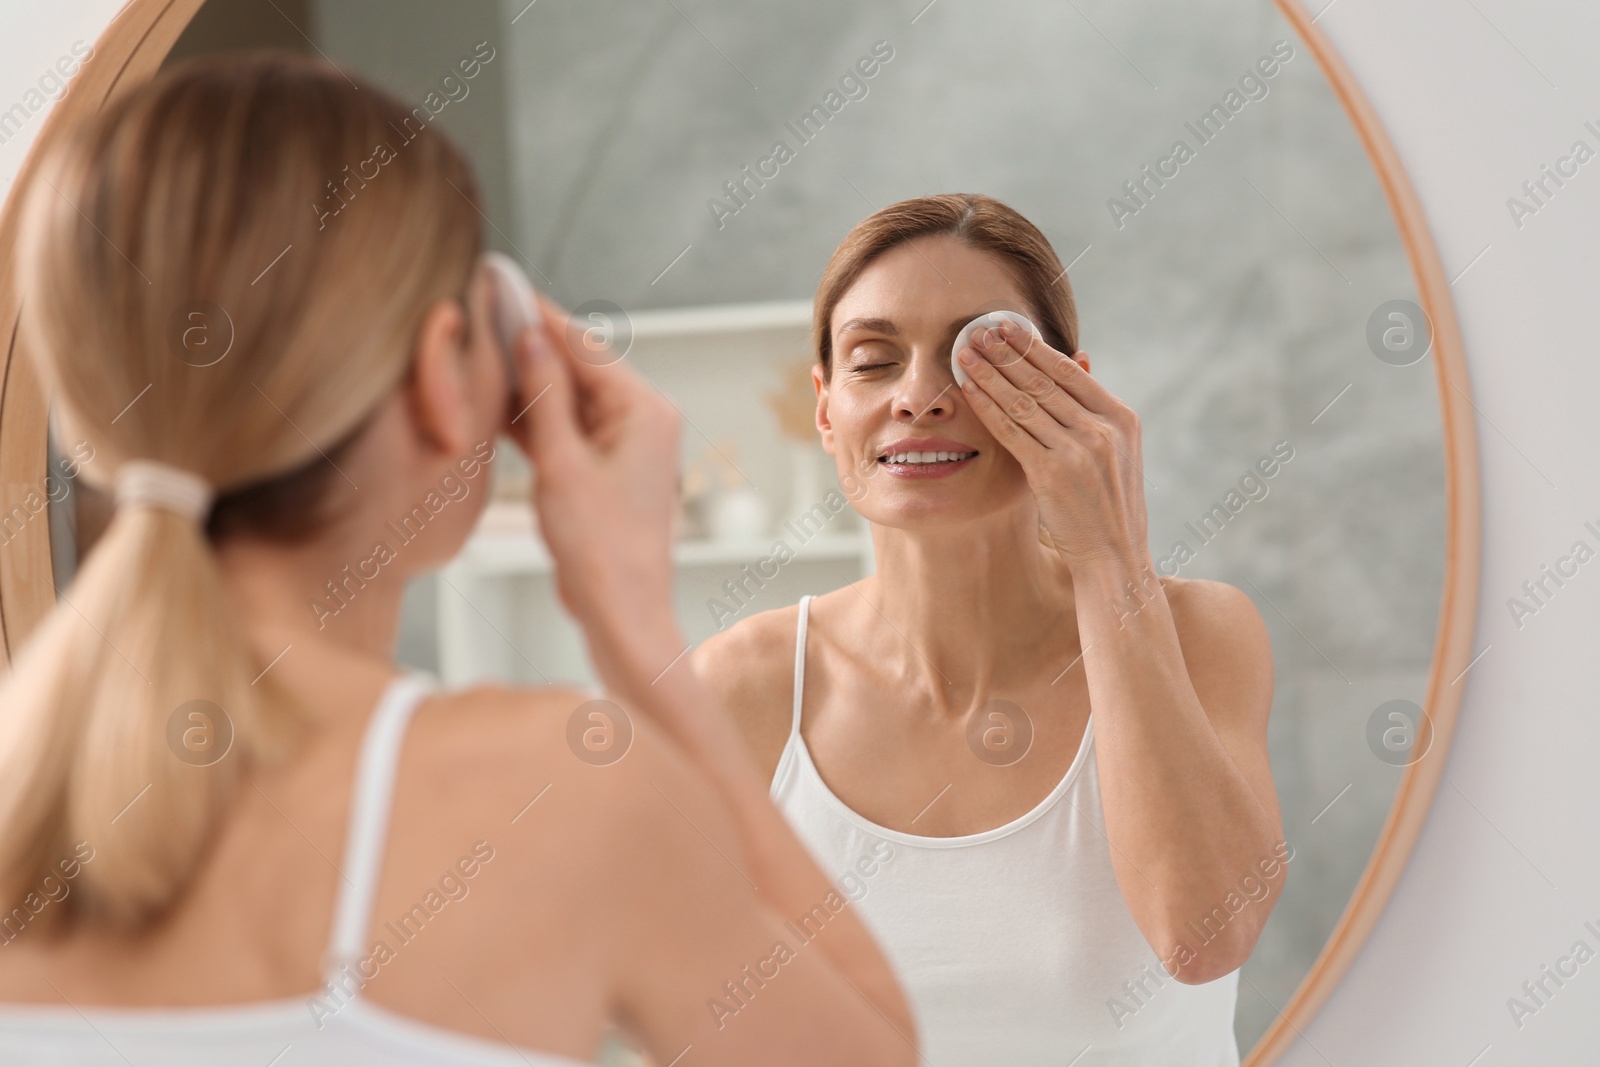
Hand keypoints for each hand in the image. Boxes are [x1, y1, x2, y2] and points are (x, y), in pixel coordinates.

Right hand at [504, 295, 680, 632]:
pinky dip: (534, 420)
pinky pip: (567, 430)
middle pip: (578, 368)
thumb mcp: (561, 463)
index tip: (504, 284)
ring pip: (568, 399)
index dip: (541, 315)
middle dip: (530, 345)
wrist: (621, 613)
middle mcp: (644, 420)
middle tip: (481, 313)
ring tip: (478, 351)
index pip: (586, 346)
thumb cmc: (600, 549)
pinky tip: (493, 403)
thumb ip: (544, 396)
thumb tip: (530, 337)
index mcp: (646, 410)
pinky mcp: (606, 469)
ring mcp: (626, 445)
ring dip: (527, 383)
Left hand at [956, 321, 1149, 570]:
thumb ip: (1094, 406)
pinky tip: (969, 390)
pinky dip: (987, 407)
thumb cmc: (1109, 504)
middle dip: (1006, 352)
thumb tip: (1080, 357)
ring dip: (991, 374)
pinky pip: (1012, 432)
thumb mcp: (1116, 449)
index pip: (1070, 371)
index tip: (1008, 326)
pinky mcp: (1052, 473)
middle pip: (1043, 381)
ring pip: (1024, 402)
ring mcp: (1078, 451)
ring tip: (966, 352)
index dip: (1034, 346)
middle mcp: (1101, 429)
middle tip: (978, 330)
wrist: (1114, 555)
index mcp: (1120, 418)